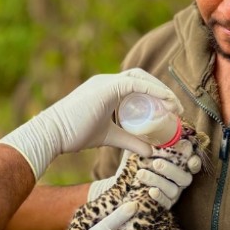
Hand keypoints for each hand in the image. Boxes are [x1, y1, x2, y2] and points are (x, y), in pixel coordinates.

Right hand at [0, 69, 180, 178]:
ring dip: (160, 91)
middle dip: (161, 90)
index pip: (136, 84)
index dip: (155, 93)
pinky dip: (153, 90)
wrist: (53, 135)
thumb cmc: (75, 135)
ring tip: (174, 107)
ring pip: (141, 78)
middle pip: (142, 78)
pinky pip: (135, 84)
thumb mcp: (109, 137)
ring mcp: (105, 82)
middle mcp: (106, 81)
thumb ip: (129, 141)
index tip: (170, 110)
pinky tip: (165, 101)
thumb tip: (150, 151)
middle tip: (176, 108)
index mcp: (106, 89)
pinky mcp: (106, 88)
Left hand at [135, 140, 202, 208]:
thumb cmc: (136, 163)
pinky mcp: (164, 205)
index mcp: (178, 166)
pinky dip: (159, 197)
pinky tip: (150, 191)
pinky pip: (166, 203)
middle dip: (172, 170)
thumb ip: (146, 143)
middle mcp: (178, 181)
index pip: (193, 165)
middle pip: (185, 178)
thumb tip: (147, 135)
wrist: (125, 182)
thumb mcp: (140, 150)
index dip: (195, 163)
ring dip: (158, 181)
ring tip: (141, 173)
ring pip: (173, 190)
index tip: (189, 158)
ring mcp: (172, 194)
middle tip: (156, 163)